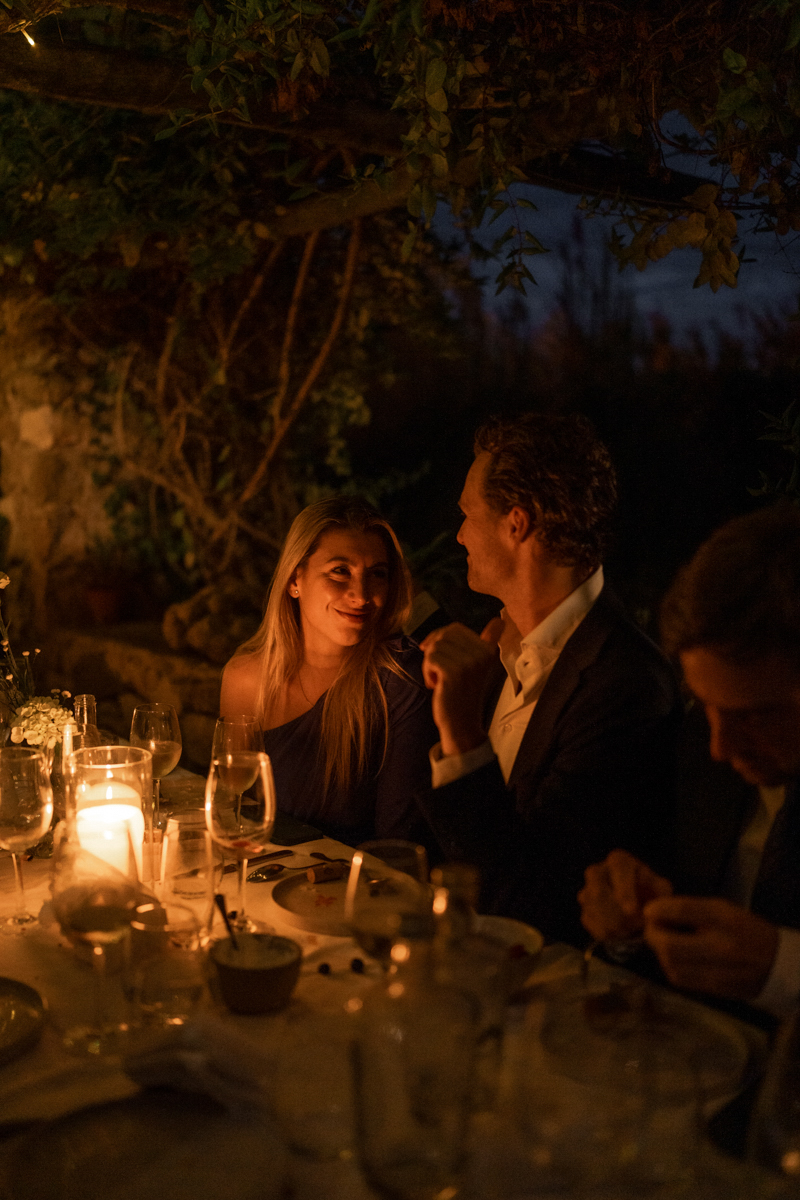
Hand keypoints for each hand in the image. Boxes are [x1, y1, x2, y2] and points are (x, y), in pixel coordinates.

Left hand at [420, 618, 502, 756]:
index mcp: (487, 650)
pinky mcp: (455, 672)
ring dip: (430, 664)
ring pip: (435, 647)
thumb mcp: (474, 666)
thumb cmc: (461, 694)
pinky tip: (435, 685)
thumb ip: (483, 643)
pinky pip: (430, 658)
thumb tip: (499, 620)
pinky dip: (427, 672)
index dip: (439, 635)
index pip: (456, 627)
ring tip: (438, 679)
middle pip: (442, 635)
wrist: (461, 724)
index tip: (431, 648)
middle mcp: (482, 653)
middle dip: (433, 650)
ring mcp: (469, 662)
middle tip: (436, 669)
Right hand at [578, 849, 672, 940]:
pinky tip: (618, 934)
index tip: (631, 910)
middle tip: (630, 928)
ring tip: (628, 932)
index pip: (617, 868)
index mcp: (619, 861)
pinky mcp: (585, 908)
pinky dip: (603, 931)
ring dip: (610, 923)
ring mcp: (588, 889)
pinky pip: (588, 919)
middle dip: (613, 912)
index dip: (623, 890)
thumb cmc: (651, 896)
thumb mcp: (661, 890)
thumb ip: (659, 893)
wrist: (640, 912)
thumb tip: (648, 906)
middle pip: (597, 889)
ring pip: (591, 907)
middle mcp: (599, 870)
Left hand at [643, 895, 779, 999]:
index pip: (682, 910)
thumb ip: (689, 909)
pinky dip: (671, 968)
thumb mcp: (722, 909)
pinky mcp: (714, 990)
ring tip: (663, 944)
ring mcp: (717, 971)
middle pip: (670, 946)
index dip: (658, 910)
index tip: (648, 911)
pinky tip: (675, 960)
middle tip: (652, 930)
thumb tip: (655, 912)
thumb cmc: (744, 929)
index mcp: (723, 919)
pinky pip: (681, 980)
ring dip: (660, 954)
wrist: (775, 963)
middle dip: (653, 937)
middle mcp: (720, 946)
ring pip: (672, 966)